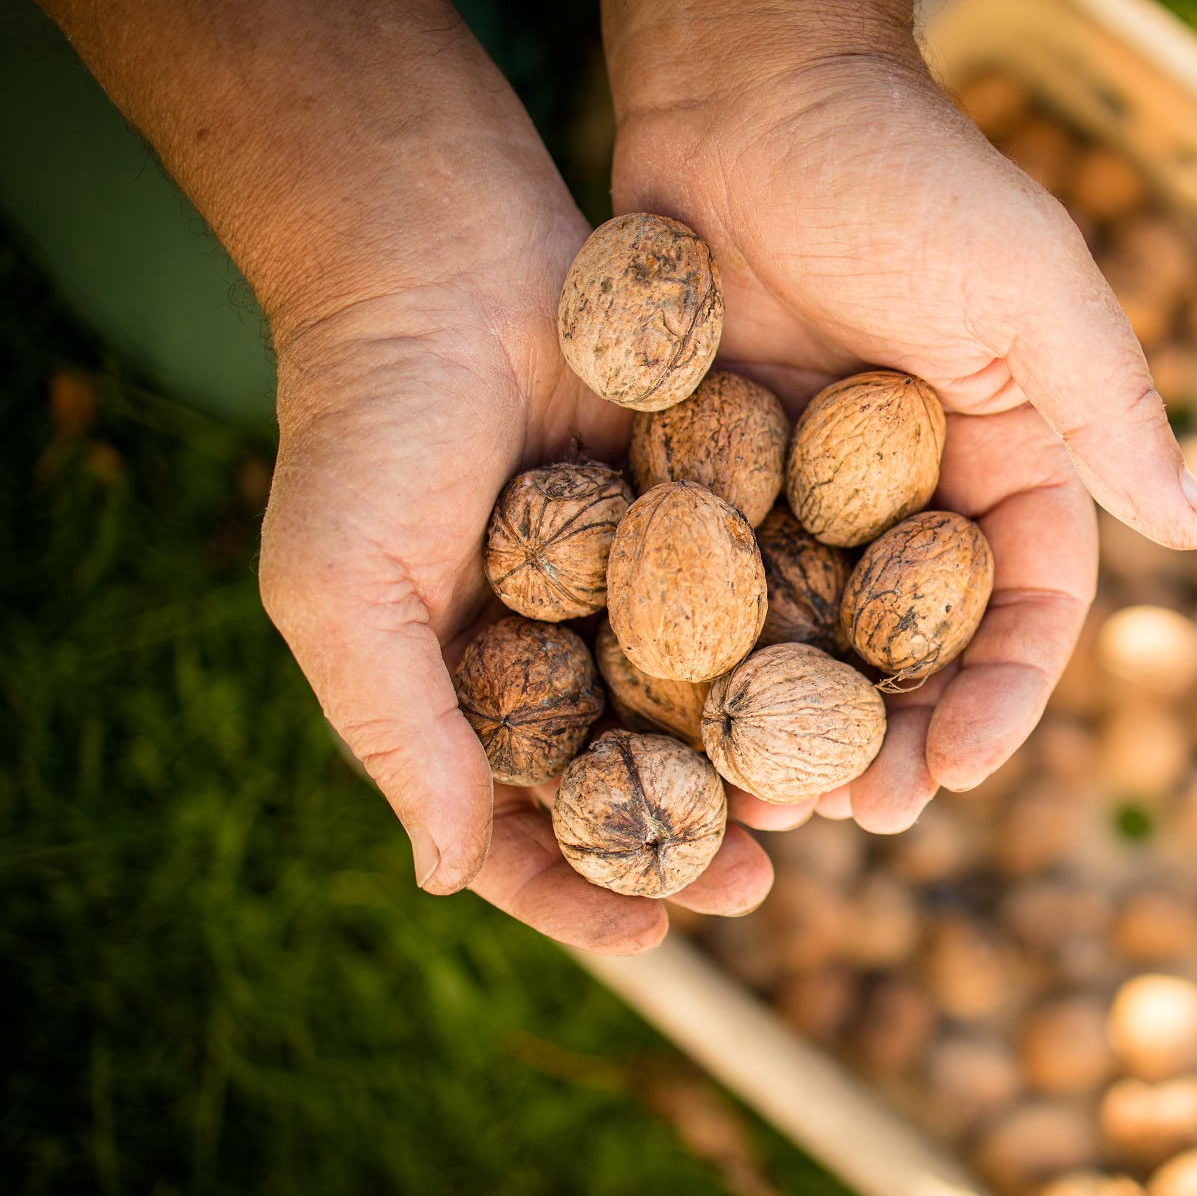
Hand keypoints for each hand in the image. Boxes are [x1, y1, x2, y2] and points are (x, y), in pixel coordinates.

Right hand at [14, 0, 770, 952]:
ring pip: (714, 703)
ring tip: (825, 805)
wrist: (440, 252)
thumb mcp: (339, 587)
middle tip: (763, 883)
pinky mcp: (705, 516)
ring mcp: (637, 586)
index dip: (578, 893)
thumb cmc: (364, 425)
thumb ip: (395, 729)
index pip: (523, 825)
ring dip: (765, 760)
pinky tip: (856, 691)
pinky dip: (801, 649)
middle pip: (636, 780)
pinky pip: (761, 598)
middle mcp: (558, 651)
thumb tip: (446, 874)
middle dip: (697, 842)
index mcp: (466, 689)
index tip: (647, 944)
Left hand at [605, 0, 1196, 833]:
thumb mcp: (1028, 284)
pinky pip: (706, 591)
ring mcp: (804, 495)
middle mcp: (910, 495)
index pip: (1027, 608)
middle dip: (893, 741)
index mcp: (1005, 462)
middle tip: (856, 816)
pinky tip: (668, 726)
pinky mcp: (709, 479)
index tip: (957, 767)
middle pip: (915, 650)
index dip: (1003, 697)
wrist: (746, 87)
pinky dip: (695, 664)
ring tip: (757, 804)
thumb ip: (1109, 407)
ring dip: (791, 732)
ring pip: (808, 644)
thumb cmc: (904, 168)